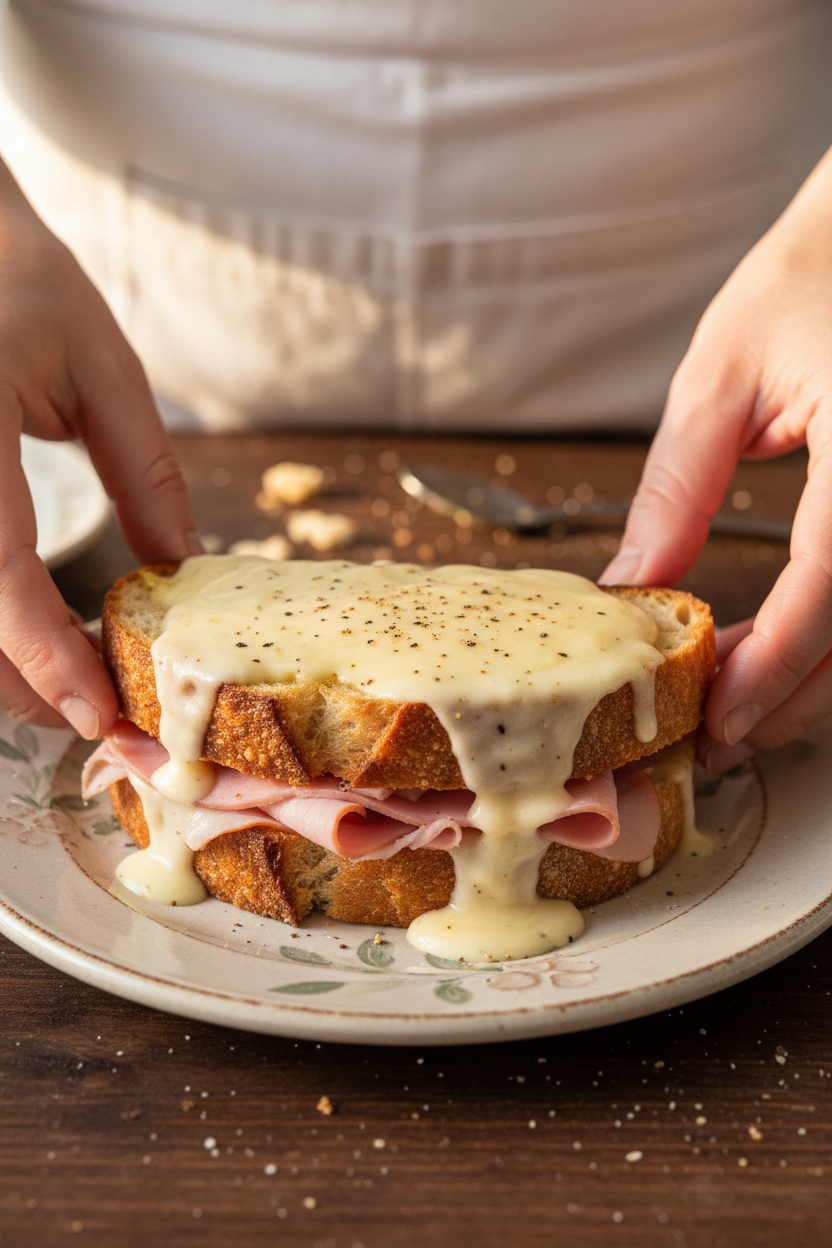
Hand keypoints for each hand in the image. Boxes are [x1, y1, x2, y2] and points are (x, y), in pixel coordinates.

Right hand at [0, 161, 199, 737]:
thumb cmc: (20, 279)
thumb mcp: (101, 366)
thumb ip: (146, 472)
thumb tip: (186, 570)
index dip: (41, 653)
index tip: (96, 713)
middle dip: (22, 683)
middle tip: (103, 715)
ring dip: (0, 664)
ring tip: (73, 686)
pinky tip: (30, 637)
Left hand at [600, 145, 831, 771]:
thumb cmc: (810, 276)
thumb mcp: (722, 376)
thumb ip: (679, 488)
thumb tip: (630, 585)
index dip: (775, 661)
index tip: (717, 713)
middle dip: (791, 696)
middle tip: (715, 732)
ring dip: (815, 681)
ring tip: (737, 704)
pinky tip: (786, 653)